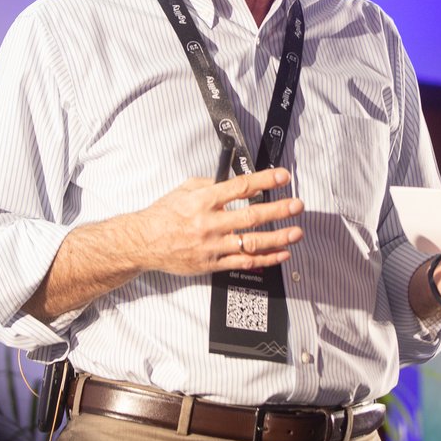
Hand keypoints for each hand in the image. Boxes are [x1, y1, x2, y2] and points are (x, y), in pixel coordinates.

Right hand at [132, 167, 303, 276]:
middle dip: (278, 210)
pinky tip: (280, 254)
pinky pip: (243, 262)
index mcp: (203, 201)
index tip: (282, 177)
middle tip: (296, 205)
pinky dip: (264, 259)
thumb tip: (230, 181)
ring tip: (296, 232)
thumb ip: (208, 185)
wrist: (143, 243)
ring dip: (278, 237)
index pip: (240, 188)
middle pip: (251, 216)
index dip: (265, 181)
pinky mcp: (212, 264)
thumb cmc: (163, 215)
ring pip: (251, 242)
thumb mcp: (183, 190)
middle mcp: (210, 223)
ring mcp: (212, 246)